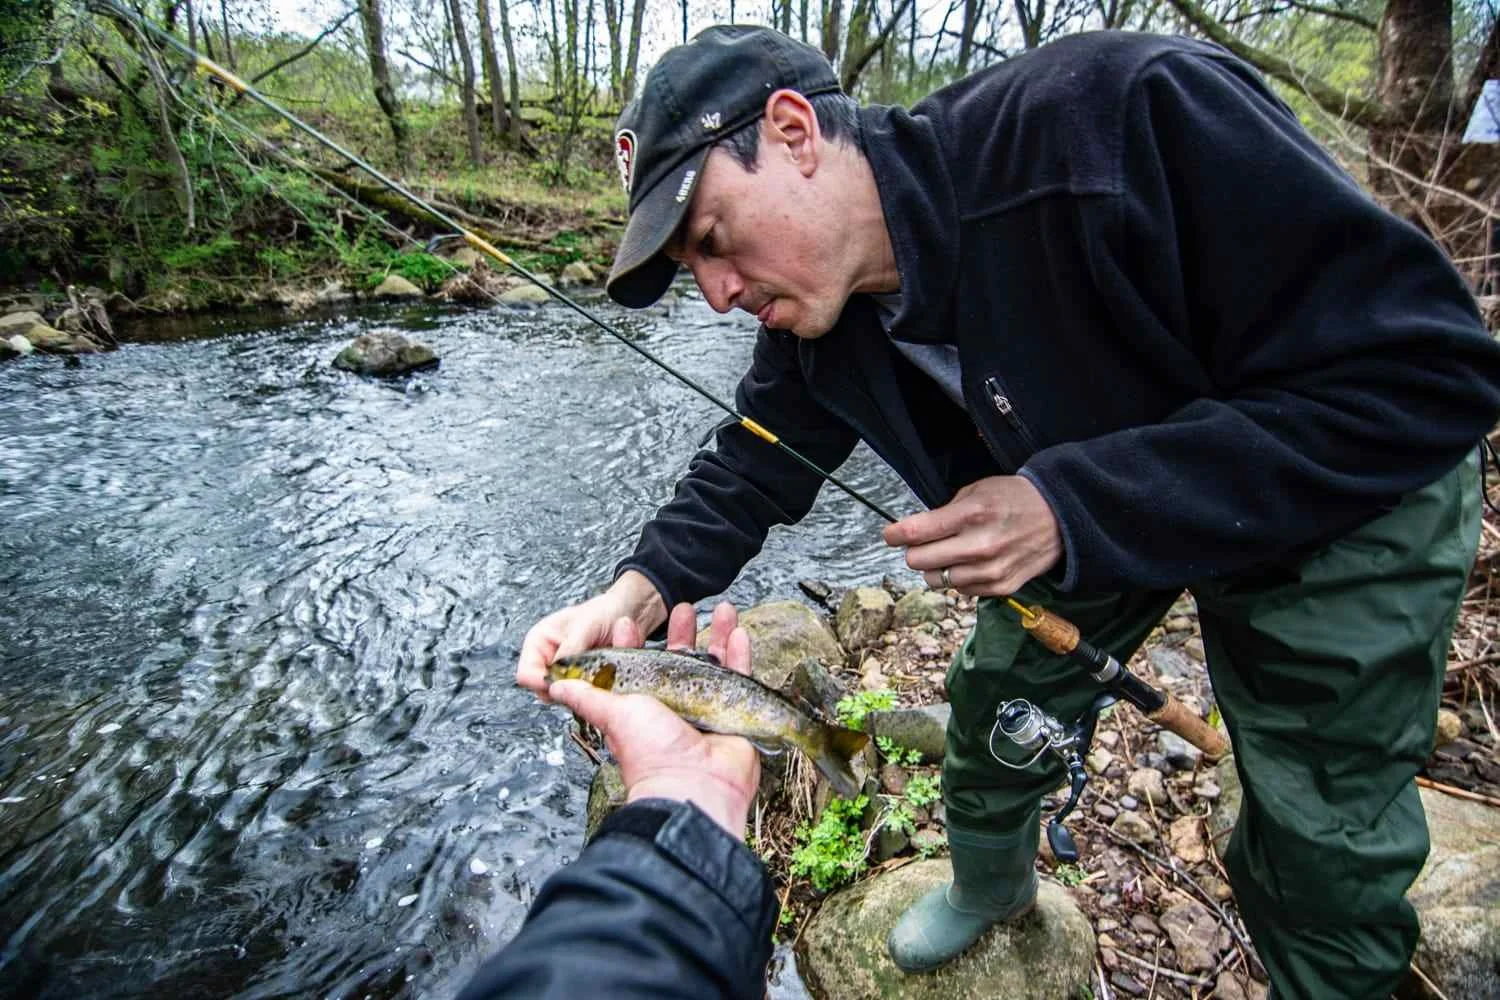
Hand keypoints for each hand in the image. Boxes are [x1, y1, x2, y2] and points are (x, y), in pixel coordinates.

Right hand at [516, 570, 666, 701]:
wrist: (628, 612)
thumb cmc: (604, 612)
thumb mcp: (585, 626)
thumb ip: (570, 650)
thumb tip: (557, 675)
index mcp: (538, 643)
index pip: (526, 675)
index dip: (543, 683)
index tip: (566, 683)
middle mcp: (547, 660)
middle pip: (544, 691)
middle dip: (567, 687)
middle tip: (589, 675)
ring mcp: (564, 673)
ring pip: (564, 696)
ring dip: (584, 688)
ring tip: (601, 671)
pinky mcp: (581, 681)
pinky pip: (582, 696)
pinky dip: (595, 690)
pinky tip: (606, 675)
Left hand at [549, 601, 759, 835]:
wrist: (692, 786)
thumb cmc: (649, 752)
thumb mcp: (612, 715)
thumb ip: (588, 697)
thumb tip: (554, 686)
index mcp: (643, 707)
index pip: (637, 668)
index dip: (632, 644)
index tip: (627, 622)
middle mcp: (674, 707)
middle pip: (679, 661)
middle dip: (681, 633)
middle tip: (681, 607)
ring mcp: (706, 709)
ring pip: (713, 663)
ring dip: (718, 635)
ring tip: (724, 607)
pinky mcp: (734, 713)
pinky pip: (740, 678)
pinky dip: (741, 655)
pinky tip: (740, 632)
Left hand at [883, 475, 1061, 595]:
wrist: (1060, 518)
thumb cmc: (1014, 499)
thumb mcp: (978, 491)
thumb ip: (945, 512)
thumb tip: (916, 532)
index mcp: (971, 514)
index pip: (916, 532)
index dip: (895, 534)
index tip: (890, 535)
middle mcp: (979, 545)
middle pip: (919, 561)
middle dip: (914, 551)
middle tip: (923, 543)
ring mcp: (990, 570)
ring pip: (937, 580)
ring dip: (936, 567)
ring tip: (952, 553)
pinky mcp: (1001, 587)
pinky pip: (961, 591)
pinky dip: (959, 579)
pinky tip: (972, 563)